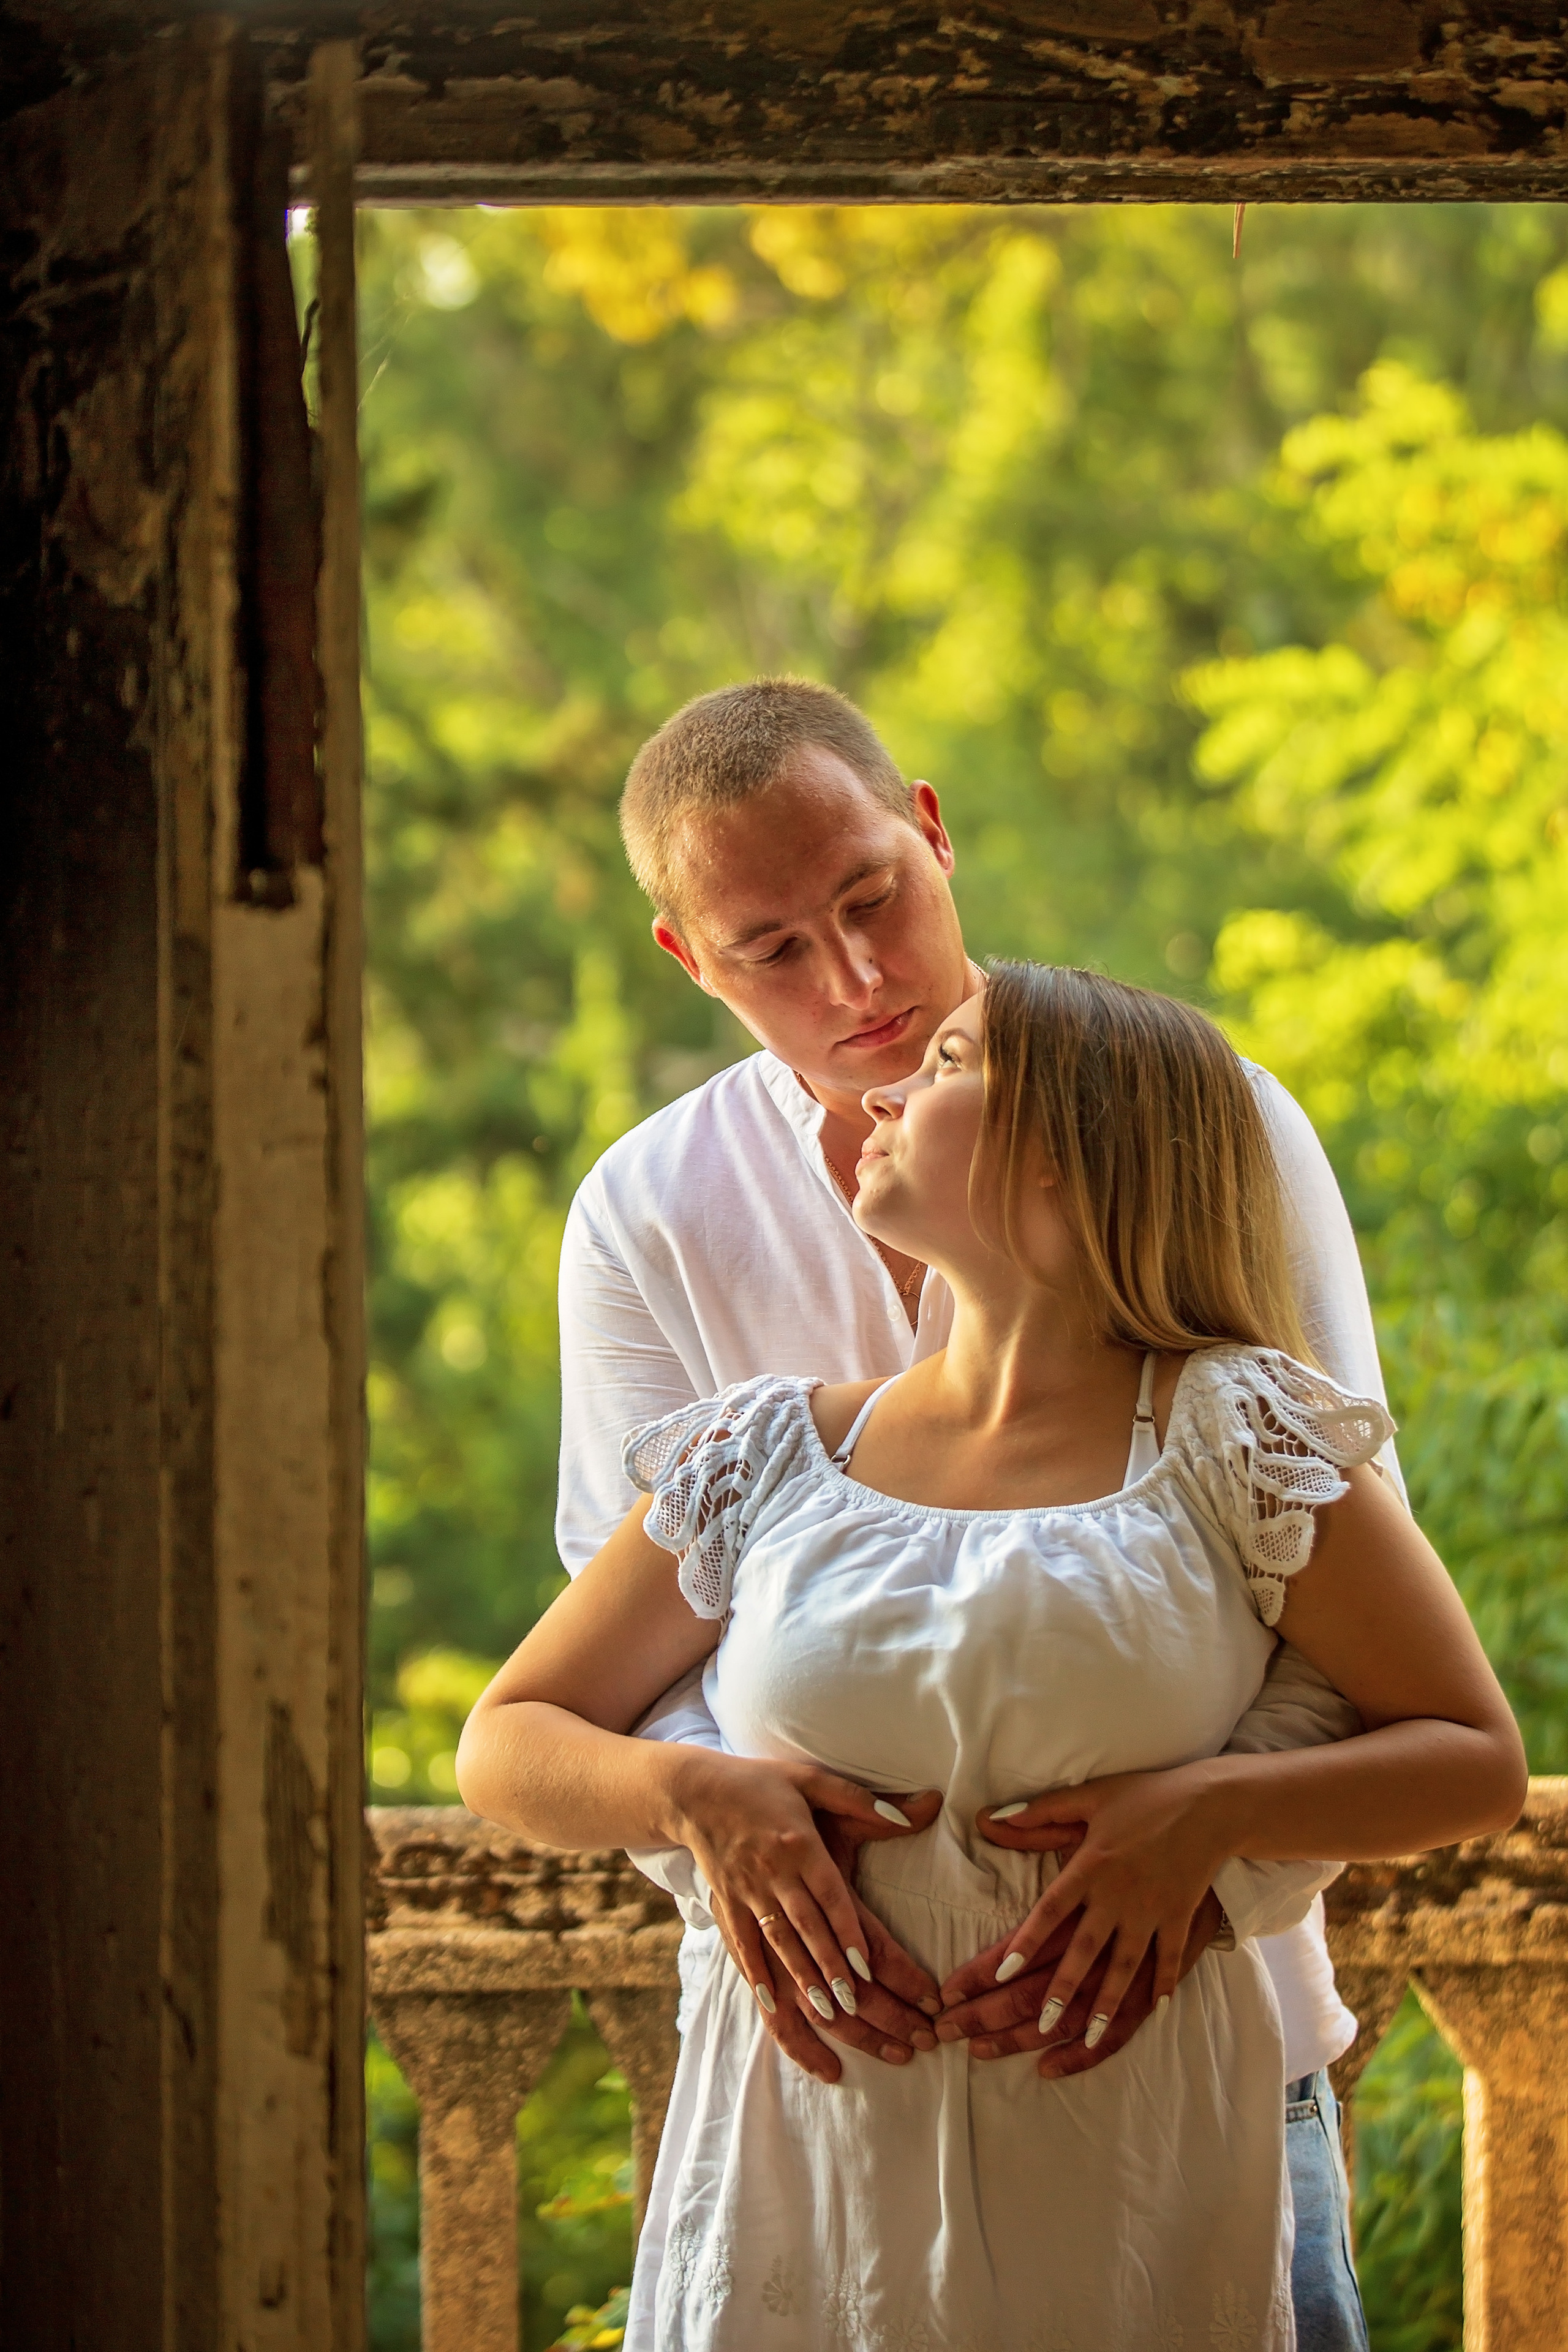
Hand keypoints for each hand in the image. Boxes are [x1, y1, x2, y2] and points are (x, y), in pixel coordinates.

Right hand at [670, 1750, 939, 2083]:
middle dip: (830, 1966)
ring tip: (827, 2010)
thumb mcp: (812, 1779)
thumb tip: (917, 1810)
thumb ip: (862, 1801)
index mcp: (798, 1843)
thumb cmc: (762, 1783)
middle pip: (805, 1926)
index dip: (846, 1931)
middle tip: (856, 2001)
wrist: (697, 1790)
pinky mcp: (726, 1903)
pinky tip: (772, 2002)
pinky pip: (741, 1944)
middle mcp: (772, 1871)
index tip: (866, 1965)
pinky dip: (756, 1974)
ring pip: (777, 1941)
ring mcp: (746, 1890)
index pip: (827, 1895)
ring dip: (801, 1977)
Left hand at [967, 1765, 1227, 2050]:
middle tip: (1041, 2024)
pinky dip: (1163, 1984)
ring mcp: (1151, 1909)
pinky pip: (1169, 1957)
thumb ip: (1040, 1813)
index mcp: (1091, 1864)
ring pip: (1125, 1965)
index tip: (1002, 1973)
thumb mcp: (1089, 1797)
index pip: (1050, 1909)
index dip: (1025, 1941)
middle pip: (1084, 1949)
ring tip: (1090, 2036)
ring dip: (1107, 2002)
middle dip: (1063, 1989)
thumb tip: (992, 1818)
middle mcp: (1118, 1893)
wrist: (1209, 1803)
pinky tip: (1154, 2010)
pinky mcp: (1180, 1916)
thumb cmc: (1145, 1796)